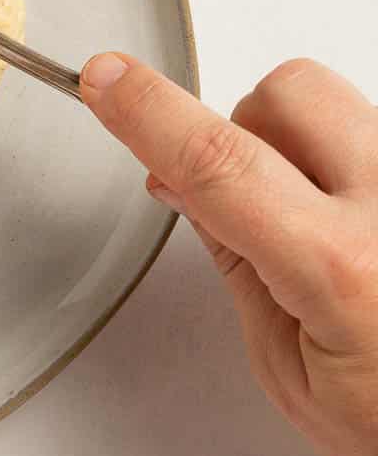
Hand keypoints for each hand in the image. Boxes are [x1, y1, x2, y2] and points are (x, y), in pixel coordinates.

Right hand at [81, 54, 377, 455]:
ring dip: (308, 148)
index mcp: (344, 273)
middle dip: (248, 125)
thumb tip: (179, 178)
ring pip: (342, 104)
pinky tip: (361, 229)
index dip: (150, 112)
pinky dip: (351, 167)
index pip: (222, 162)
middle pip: (290, 92)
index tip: (106, 80)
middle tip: (251, 199)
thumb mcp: (294, 375)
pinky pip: (376, 135)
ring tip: (325, 228)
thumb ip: (235, 262)